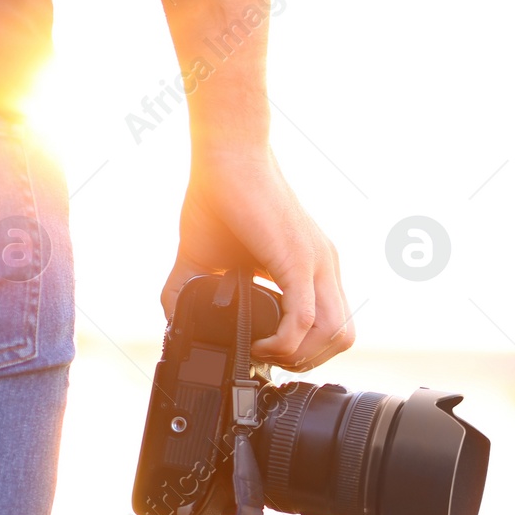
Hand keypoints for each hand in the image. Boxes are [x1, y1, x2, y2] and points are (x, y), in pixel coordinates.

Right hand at [161, 147, 352, 370]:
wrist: (226, 155)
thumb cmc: (220, 196)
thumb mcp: (209, 257)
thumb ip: (196, 289)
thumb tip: (171, 316)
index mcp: (313, 266)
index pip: (334, 324)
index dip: (308, 350)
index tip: (272, 354)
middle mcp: (324, 266)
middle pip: (343, 336)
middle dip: (309, 360)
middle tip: (273, 360)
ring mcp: (317, 262)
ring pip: (334, 333)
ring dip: (300, 356)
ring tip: (266, 353)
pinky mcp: (298, 259)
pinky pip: (304, 318)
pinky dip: (285, 342)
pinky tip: (260, 343)